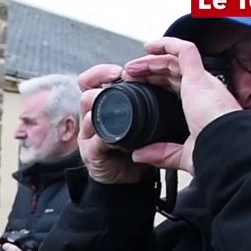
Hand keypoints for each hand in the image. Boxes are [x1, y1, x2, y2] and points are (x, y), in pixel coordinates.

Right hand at [76, 64, 156, 184]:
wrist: (131, 178)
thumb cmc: (137, 145)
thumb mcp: (143, 117)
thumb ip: (148, 99)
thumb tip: (165, 78)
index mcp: (103, 105)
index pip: (91, 80)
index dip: (102, 73)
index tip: (120, 72)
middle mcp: (92, 118)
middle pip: (85, 93)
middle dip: (100, 85)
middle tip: (118, 83)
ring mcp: (89, 136)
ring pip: (87, 115)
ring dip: (101, 110)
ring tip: (118, 110)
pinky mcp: (91, 155)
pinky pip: (95, 142)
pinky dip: (106, 139)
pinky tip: (118, 138)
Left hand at [120, 37, 240, 173]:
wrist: (227, 148)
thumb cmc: (215, 151)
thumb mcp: (183, 153)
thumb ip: (162, 153)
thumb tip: (139, 156)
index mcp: (200, 105)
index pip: (175, 87)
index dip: (155, 84)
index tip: (136, 88)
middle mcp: (204, 90)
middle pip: (172, 72)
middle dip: (148, 71)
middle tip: (129, 76)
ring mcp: (203, 81)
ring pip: (173, 61)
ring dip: (150, 61)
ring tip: (131, 67)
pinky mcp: (200, 76)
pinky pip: (185, 51)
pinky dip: (168, 44)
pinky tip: (150, 46)